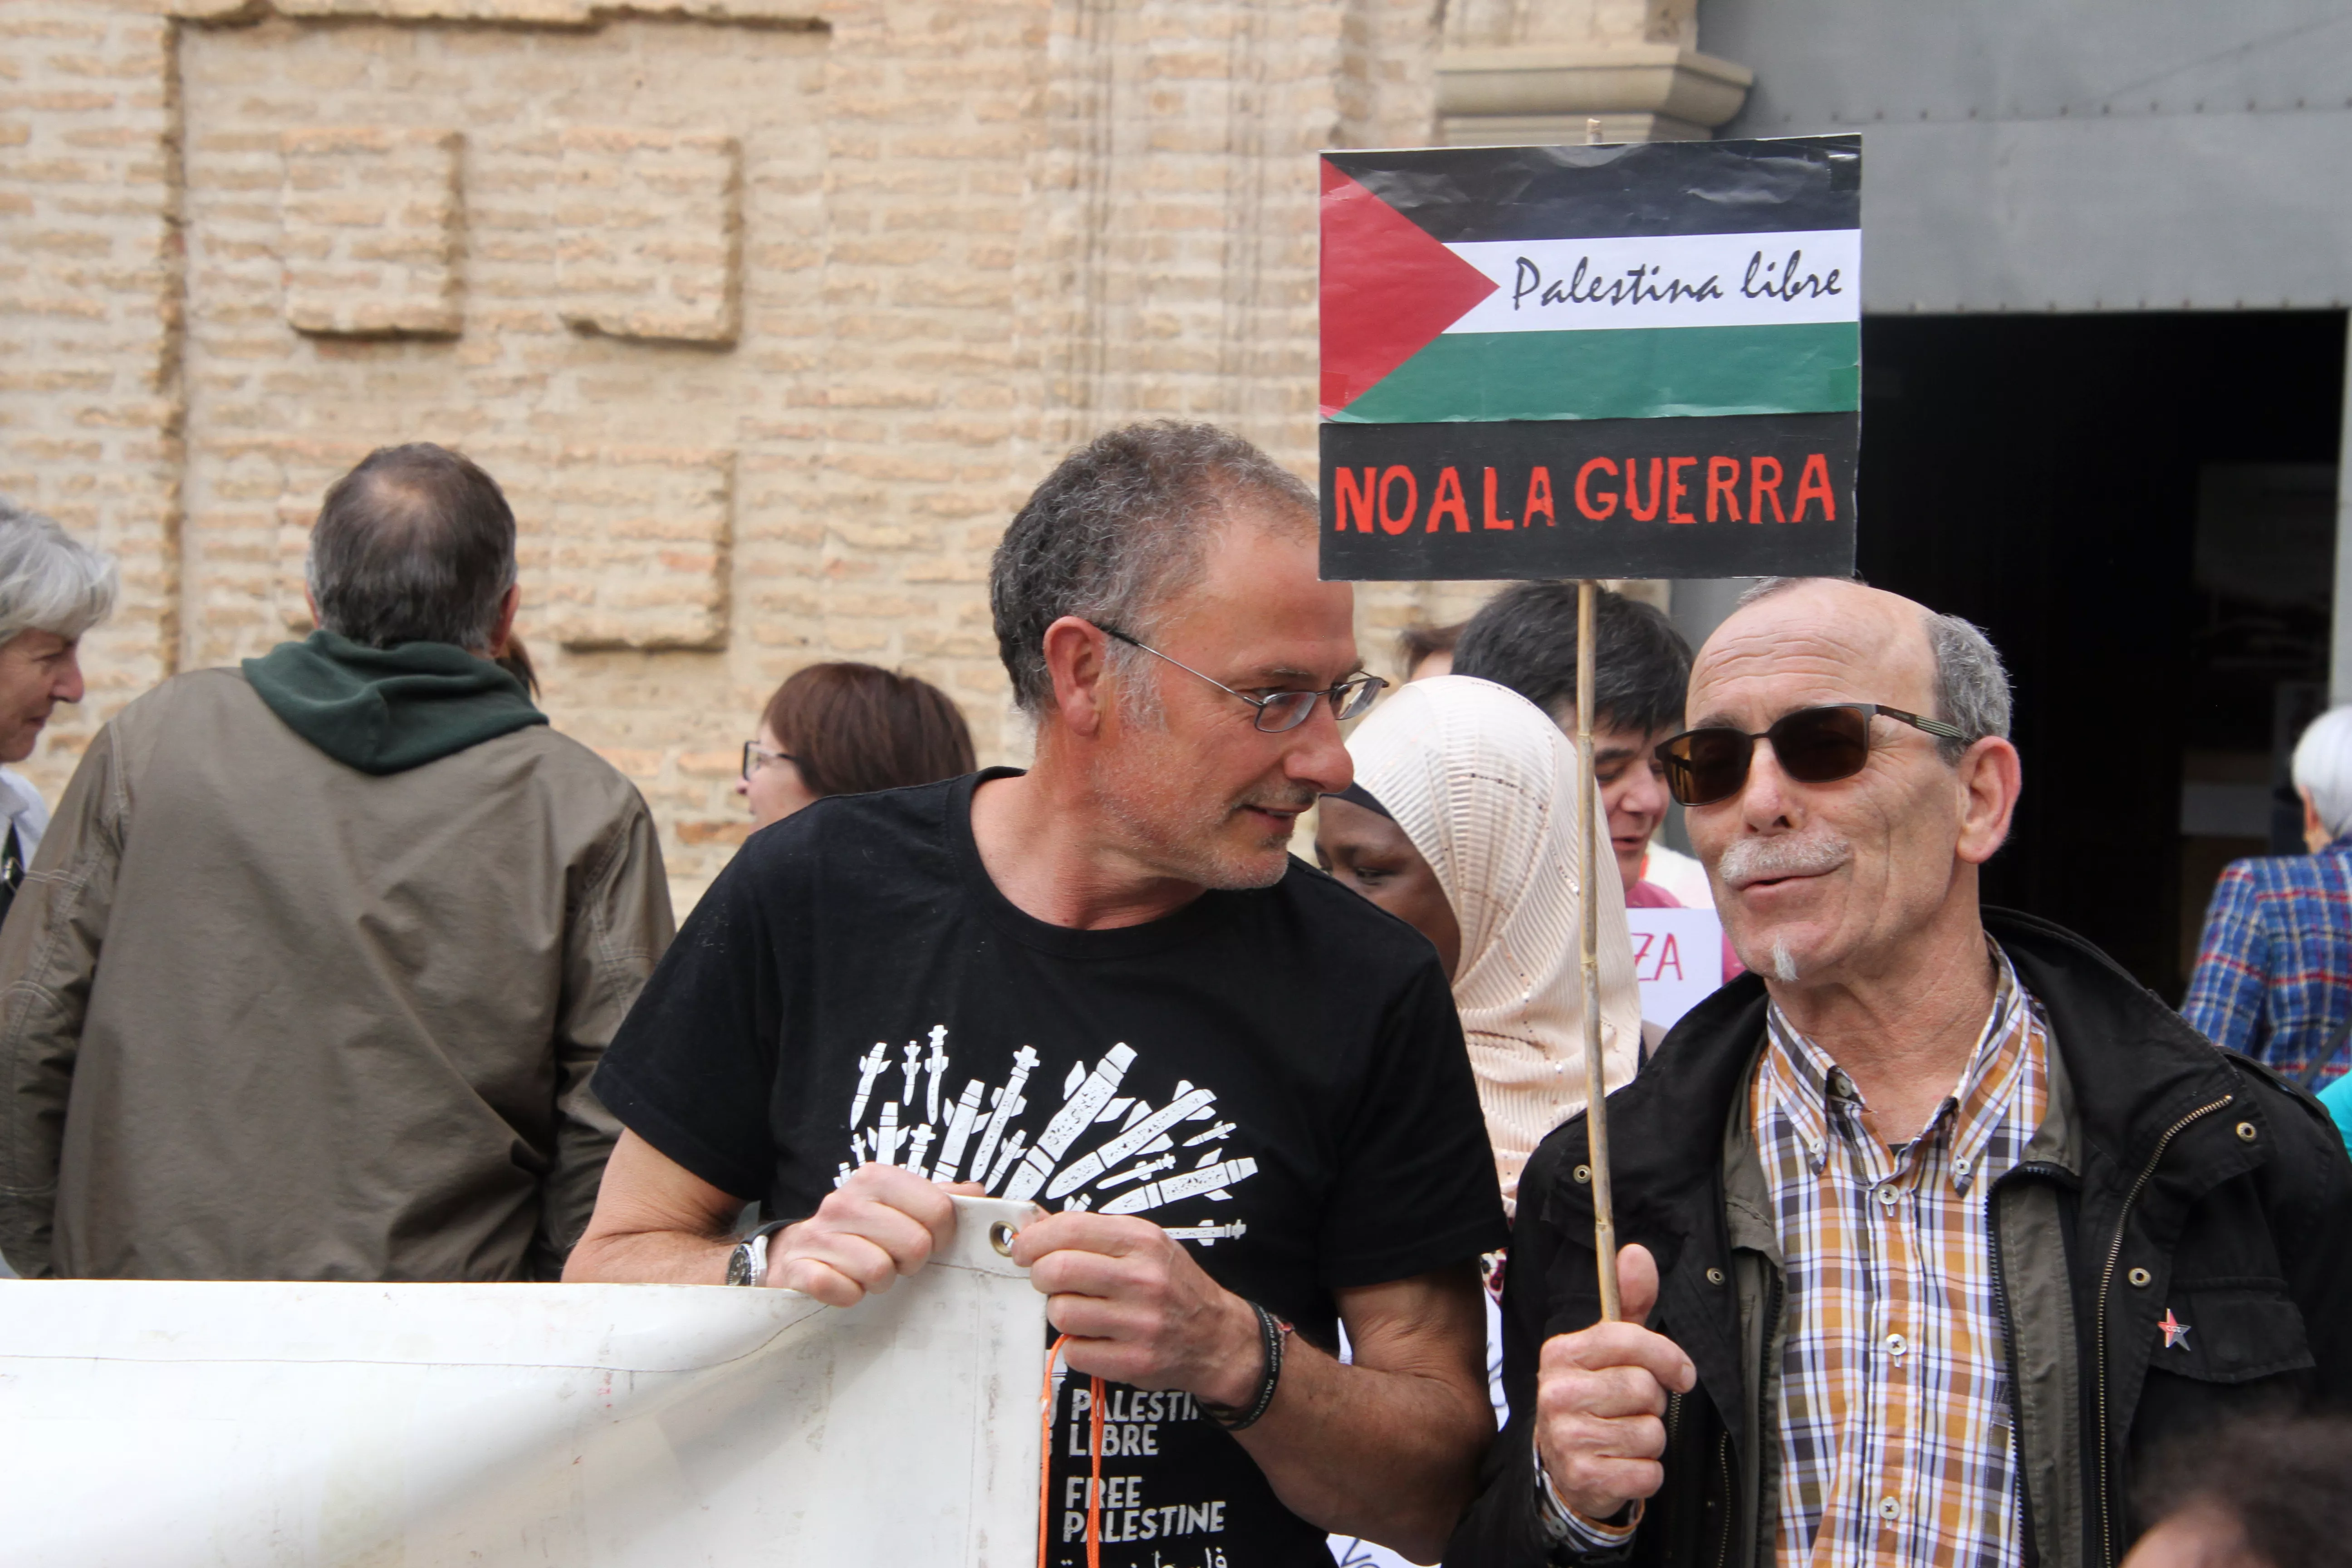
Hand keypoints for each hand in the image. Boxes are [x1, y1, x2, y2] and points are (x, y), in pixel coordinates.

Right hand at [768, 1165, 979, 1305]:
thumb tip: (976, 1194)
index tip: (929, 1241)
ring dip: (880, 1282)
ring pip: (879, 1270)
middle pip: (915, 1244)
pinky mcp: (799, 1268)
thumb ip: (941, 1198)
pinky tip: (845, 1284)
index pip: (939, 1209)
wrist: (797, 1252)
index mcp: (876, 1178)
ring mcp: (818, 1234)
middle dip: (910, 1262)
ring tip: (868, 1271)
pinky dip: (850, 1296)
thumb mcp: (900, 1206)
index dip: (943, 1235)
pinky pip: (841, 1290)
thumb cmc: (862, 1230)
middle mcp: (844, 1201)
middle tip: (894, 1260)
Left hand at [1010, 1211, 1260, 1403]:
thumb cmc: (1171, 1285)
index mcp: (1141, 1240)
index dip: (1033, 1239)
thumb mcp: (1143, 1245)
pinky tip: (1098, 1338)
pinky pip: (1074, 1352)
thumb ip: (1092, 1235)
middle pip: (1056, 1271)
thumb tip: (1034, 1226)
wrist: (1217, 1337)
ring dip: (1060, 1313)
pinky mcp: (1133, 1361)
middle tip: (1048, 1281)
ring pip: (1060, 1313)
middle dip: (1040, 1276)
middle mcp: (1142, 1278)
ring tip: (1082, 1311)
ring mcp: (1139, 1322)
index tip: (1022, 1249)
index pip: (1069, 1229)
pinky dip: (1077, 1347)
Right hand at [1533, 1244, 1696, 1522]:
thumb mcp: (1610, 1349)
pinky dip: (1646, 1473)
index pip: (1626, 1339)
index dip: (1666, 1356)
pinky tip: (1623, 1464)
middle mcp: (1556, 1392)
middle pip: (1644, 1388)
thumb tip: (1637, 1253)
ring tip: (1625, 1436)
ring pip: (1650, 1432)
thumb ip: (1628, 1302)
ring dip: (1650, 1439)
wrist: (1563, 1466)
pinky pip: (1648, 1473)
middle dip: (1653, 1402)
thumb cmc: (1597, 1398)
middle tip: (1633, 1409)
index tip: (1682, 1373)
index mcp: (1562, 1353)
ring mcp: (1566, 1436)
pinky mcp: (1583, 1477)